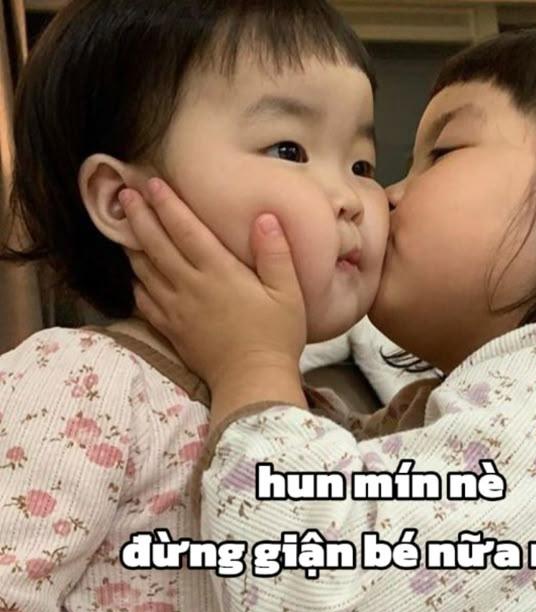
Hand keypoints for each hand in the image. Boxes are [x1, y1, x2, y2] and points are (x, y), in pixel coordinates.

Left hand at [119, 178, 307, 420]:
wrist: (253, 380)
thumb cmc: (276, 336)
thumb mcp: (288, 292)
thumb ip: (276, 254)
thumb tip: (265, 218)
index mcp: (219, 272)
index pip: (186, 230)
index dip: (168, 204)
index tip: (152, 184)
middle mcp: (191, 286)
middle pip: (156, 245)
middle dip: (139, 217)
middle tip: (125, 195)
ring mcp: (176, 309)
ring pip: (144, 271)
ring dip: (133, 245)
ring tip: (124, 227)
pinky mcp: (172, 330)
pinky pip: (144, 302)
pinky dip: (136, 284)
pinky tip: (135, 276)